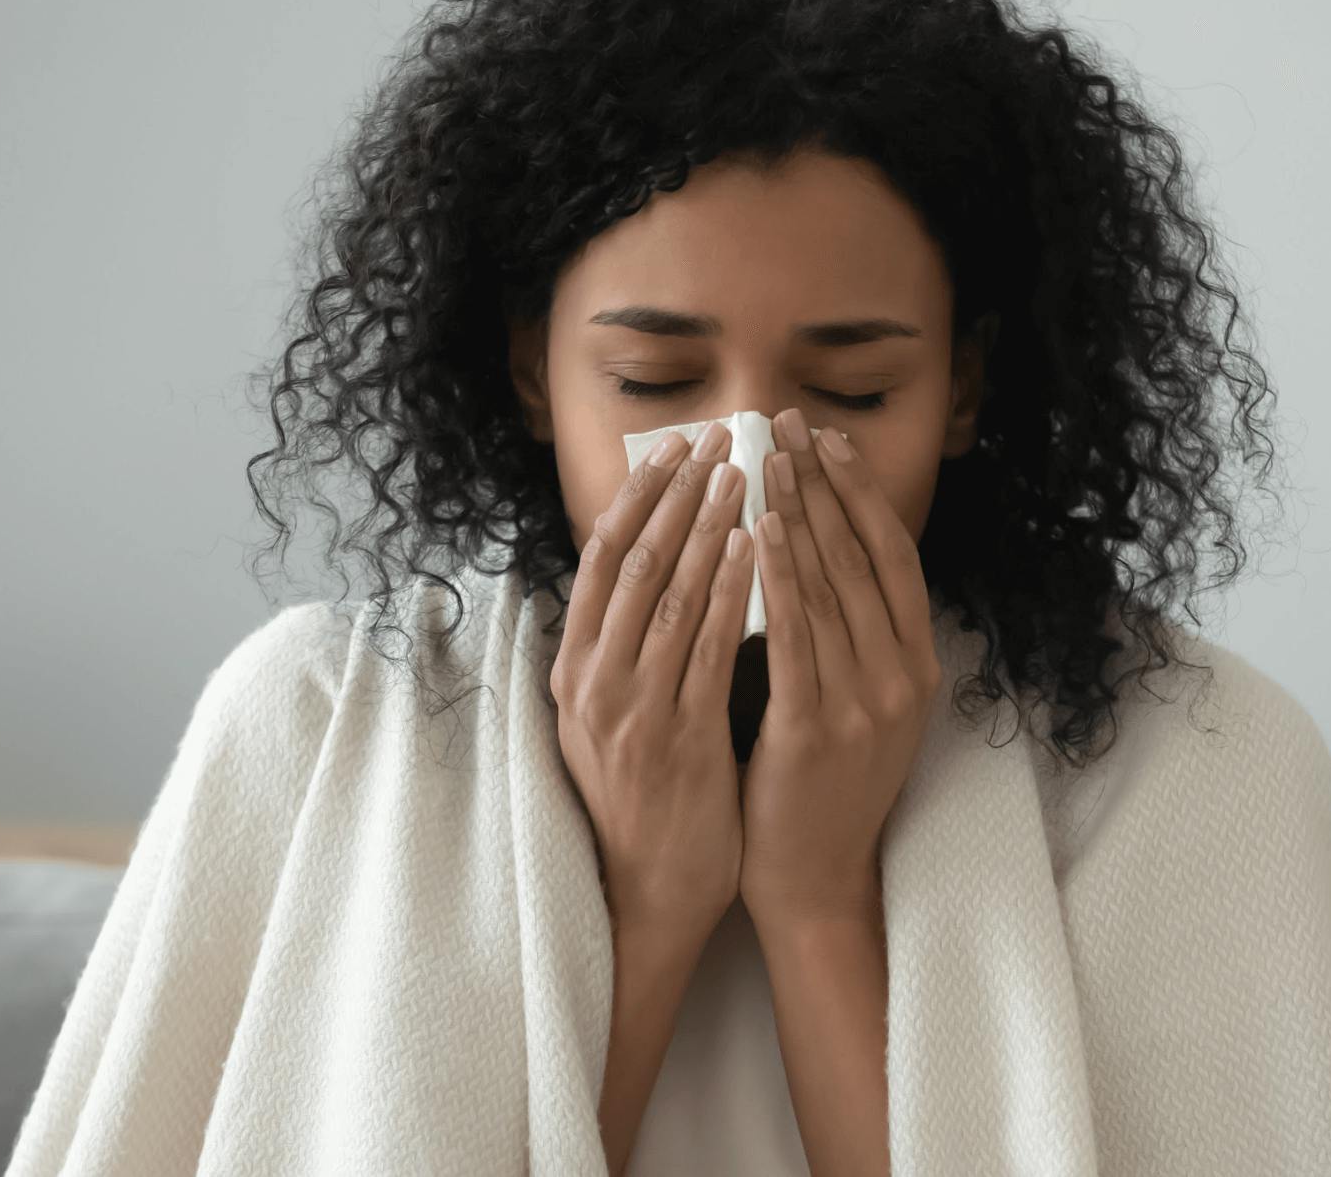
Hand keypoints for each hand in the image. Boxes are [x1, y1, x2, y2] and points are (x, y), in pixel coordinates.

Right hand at [552, 422, 756, 942]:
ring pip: (669, 595)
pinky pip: (706, 649)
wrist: (647, 893)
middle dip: (677, 493)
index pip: (601, 559)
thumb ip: (624, 650)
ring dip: (708, 526)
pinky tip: (757, 549)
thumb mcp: (611, 717)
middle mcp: (592, 682)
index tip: (673, 447)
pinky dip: (731, 591)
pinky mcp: (676, 739)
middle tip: (718, 438)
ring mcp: (631, 710)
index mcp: (573, 670)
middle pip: (632, 561)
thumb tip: (650, 571)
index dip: (637, 496)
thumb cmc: (643, 800)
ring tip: (744, 474)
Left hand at [741, 407, 942, 922]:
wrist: (814, 876)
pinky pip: (797, 635)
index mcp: (917, 665)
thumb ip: (850, 634)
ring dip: (797, 512)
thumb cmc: (820, 784)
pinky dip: (778, 577)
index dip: (860, 491)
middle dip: (822, 484)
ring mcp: (866, 703)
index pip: (892, 556)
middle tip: (786, 426)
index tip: (826, 439)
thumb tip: (817, 545)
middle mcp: (902, 677)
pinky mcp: (818, 728)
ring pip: (830, 586)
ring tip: (766, 459)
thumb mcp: (858, 701)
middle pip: (862, 557)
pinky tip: (756, 531)